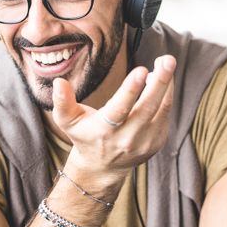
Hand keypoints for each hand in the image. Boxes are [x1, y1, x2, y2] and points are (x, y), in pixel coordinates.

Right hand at [52, 55, 175, 190]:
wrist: (103, 166)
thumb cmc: (85, 135)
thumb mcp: (67, 121)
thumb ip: (62, 102)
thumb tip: (59, 82)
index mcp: (104, 131)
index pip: (119, 110)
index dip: (130, 90)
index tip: (141, 70)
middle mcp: (127, 138)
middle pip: (147, 108)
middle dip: (160, 82)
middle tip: (167, 60)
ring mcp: (145, 141)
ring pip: (161, 109)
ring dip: (166, 85)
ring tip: (166, 63)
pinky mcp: (157, 141)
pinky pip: (165, 114)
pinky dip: (166, 95)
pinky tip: (162, 80)